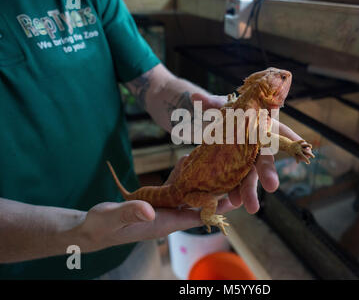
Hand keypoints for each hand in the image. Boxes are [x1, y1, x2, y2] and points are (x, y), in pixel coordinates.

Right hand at [73, 157, 237, 252]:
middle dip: (212, 191)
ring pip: (186, 195)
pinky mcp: (154, 204)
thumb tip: (149, 211)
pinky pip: (173, 190)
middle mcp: (167, 217)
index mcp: (163, 223)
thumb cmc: (101, 226)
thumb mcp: (113, 218)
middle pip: (197, 205)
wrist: (91, 229)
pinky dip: (181, 177)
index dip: (215, 208)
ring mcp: (161, 210)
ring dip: (198, 181)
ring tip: (213, 163)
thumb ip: (130, 213)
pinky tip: (187, 164)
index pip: (196, 216)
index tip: (234, 197)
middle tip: (230, 173)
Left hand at [190, 93, 308, 213]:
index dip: (290, 139)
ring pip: (251, 176)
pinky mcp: (236, 171)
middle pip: (265, 159)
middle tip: (272, 186)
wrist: (215, 126)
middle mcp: (259, 145)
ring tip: (248, 206)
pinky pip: (237, 182)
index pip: (279, 131)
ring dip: (250, 191)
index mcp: (261, 125)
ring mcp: (248, 161)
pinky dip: (234, 192)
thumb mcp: (219, 106)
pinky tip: (232, 203)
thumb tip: (194, 96)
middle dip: (268, 173)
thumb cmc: (225, 113)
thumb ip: (210, 103)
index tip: (302, 150)